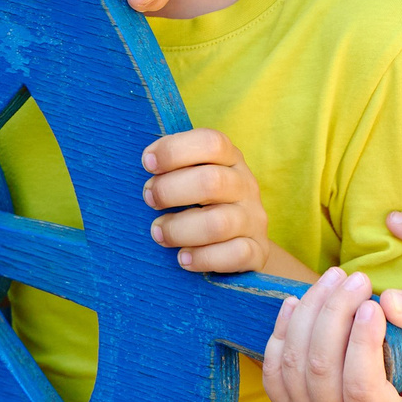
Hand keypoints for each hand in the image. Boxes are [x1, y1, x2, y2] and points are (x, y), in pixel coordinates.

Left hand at [141, 128, 271, 273]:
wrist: (245, 248)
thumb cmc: (205, 206)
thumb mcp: (195, 179)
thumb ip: (174, 169)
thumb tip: (144, 164)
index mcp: (230, 160)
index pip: (211, 143)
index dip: (175, 150)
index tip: (148, 163)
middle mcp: (245, 186)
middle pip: (211, 181)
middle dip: (170, 191)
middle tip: (150, 200)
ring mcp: (253, 219)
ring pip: (218, 223)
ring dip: (179, 230)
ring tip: (158, 233)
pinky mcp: (257, 251)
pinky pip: (235, 254)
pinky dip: (203, 258)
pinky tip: (184, 259)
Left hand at [263, 271, 401, 401]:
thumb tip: (390, 299)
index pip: (361, 386)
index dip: (362, 341)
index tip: (373, 302)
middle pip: (321, 368)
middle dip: (335, 313)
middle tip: (357, 278)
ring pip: (293, 363)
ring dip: (310, 312)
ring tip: (334, 278)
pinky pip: (273, 369)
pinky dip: (282, 331)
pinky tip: (297, 302)